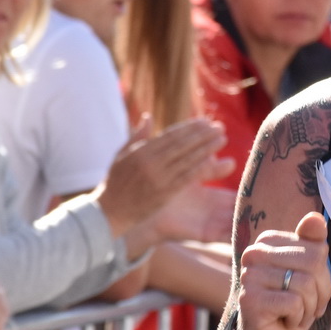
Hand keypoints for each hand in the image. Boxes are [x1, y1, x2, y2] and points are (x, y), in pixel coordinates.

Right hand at [96, 117, 231, 236]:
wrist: (109, 212)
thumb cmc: (115, 182)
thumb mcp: (121, 155)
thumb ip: (137, 136)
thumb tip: (149, 117)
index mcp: (140, 151)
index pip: (170, 135)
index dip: (189, 128)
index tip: (204, 121)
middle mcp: (150, 163)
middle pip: (182, 145)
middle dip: (202, 135)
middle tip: (219, 127)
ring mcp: (158, 178)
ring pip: (187, 159)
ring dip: (207, 148)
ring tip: (221, 139)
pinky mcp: (165, 194)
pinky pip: (186, 177)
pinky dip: (200, 168)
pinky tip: (212, 160)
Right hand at [234, 213, 330, 329]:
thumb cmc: (291, 308)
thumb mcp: (309, 275)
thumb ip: (312, 244)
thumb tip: (316, 217)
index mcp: (268, 241)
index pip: (317, 249)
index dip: (322, 276)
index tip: (307, 291)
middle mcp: (254, 254)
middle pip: (314, 263)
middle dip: (319, 293)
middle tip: (303, 307)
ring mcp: (249, 276)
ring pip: (305, 284)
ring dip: (308, 308)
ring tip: (293, 315)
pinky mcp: (250, 300)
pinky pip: (294, 303)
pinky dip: (297, 319)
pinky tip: (283, 323)